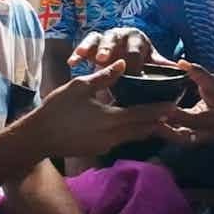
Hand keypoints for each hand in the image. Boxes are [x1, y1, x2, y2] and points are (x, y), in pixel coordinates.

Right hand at [22, 61, 174, 157]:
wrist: (39, 137)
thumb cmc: (58, 109)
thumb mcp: (80, 87)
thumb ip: (104, 77)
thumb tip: (122, 63)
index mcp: (112, 119)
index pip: (143, 114)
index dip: (160, 110)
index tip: (174, 105)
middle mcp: (114, 136)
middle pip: (143, 129)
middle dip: (157, 121)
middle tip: (171, 113)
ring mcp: (106, 146)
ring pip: (132, 136)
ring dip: (145, 128)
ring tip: (157, 119)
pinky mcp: (98, 150)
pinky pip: (121, 140)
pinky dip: (130, 132)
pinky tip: (130, 125)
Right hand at [69, 28, 171, 74]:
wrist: (121, 51)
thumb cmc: (138, 59)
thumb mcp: (149, 60)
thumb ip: (160, 65)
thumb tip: (181, 69)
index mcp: (138, 39)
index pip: (136, 51)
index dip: (133, 63)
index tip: (131, 75)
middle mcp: (121, 35)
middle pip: (115, 41)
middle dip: (111, 51)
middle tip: (106, 60)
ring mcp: (106, 37)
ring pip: (100, 40)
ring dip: (95, 49)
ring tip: (92, 58)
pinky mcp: (92, 41)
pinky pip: (85, 44)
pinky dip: (79, 51)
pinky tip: (72, 62)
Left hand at [155, 61, 213, 145]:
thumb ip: (198, 72)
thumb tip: (182, 62)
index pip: (191, 118)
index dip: (174, 114)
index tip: (159, 109)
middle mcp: (211, 131)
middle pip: (186, 137)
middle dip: (168, 132)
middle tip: (151, 124)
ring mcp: (206, 137)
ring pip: (183, 141)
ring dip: (168, 136)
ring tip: (151, 127)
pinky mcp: (200, 137)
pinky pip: (183, 139)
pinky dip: (171, 135)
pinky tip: (157, 128)